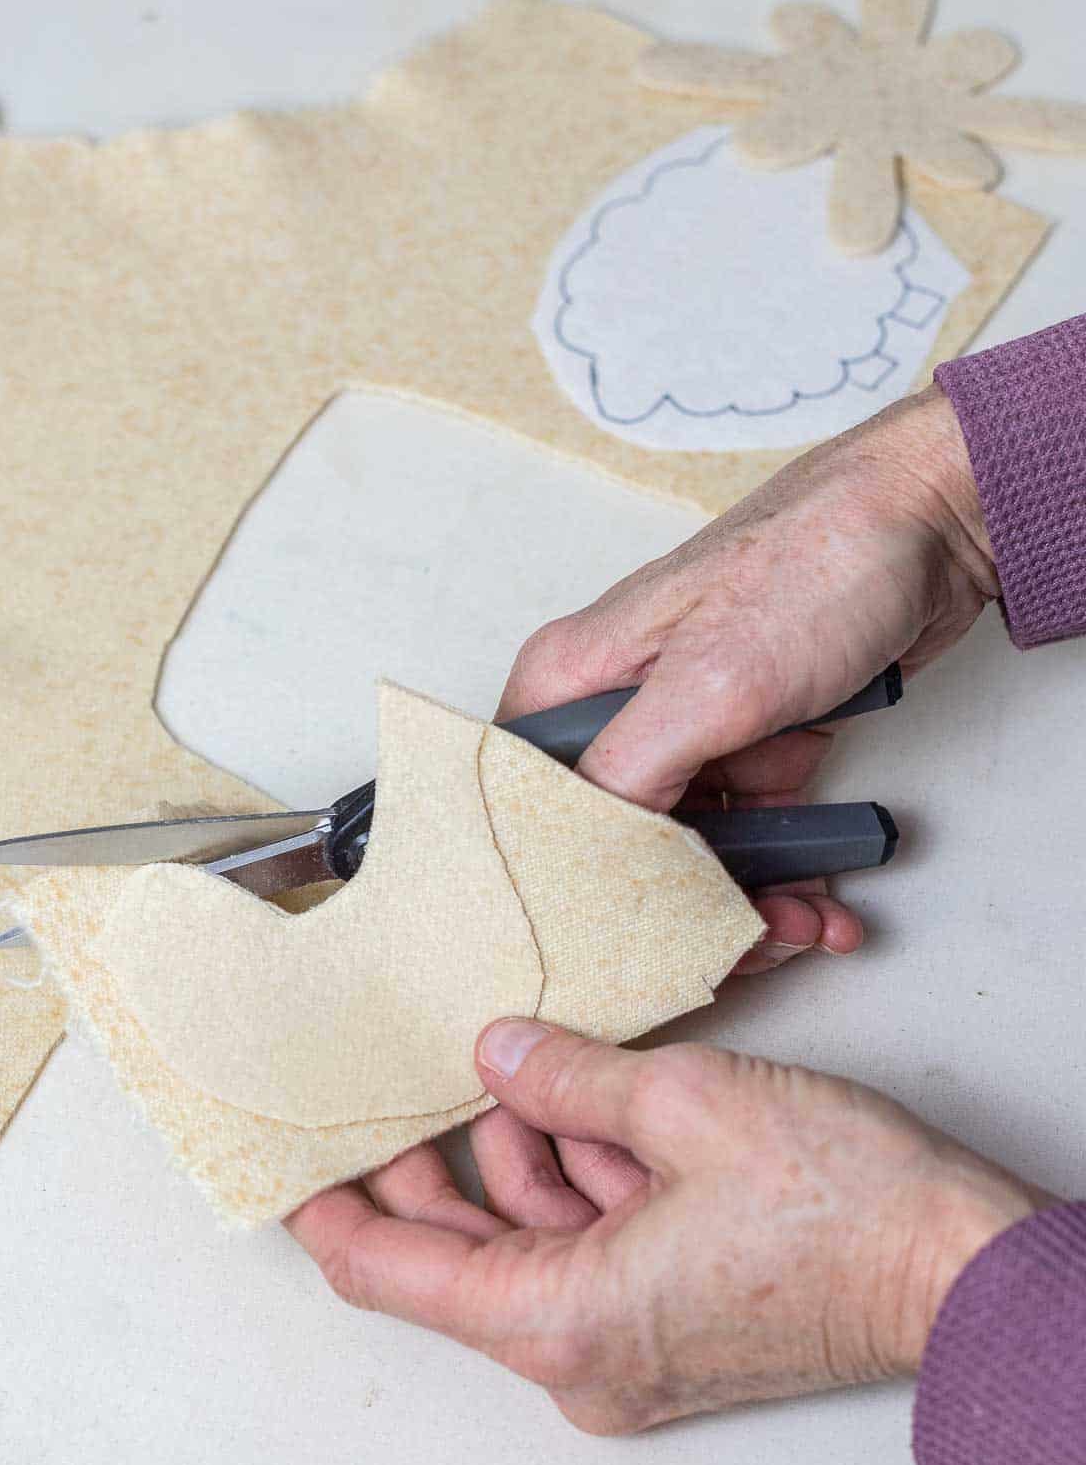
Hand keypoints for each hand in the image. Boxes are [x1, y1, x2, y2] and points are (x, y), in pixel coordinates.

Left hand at [288, 1022, 1039, 1433]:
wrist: (958, 1271)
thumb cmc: (845, 1216)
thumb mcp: (685, 1105)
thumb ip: (568, 1077)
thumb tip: (499, 1054)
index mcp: (561, 1321)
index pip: (390, 1271)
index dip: (327, 1209)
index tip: (286, 1160)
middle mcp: (579, 1357)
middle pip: (453, 1256)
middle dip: (427, 1161)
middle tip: (400, 1079)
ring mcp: (625, 1350)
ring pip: (523, 1244)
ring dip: (517, 1156)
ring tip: (521, 1067)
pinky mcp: (667, 1326)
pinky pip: (585, 1251)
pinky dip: (578, 1180)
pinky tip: (589, 1106)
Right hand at [499, 384, 996, 973]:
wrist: (936, 525)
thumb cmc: (818, 564)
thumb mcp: (710, 680)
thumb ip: (629, 773)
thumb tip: (583, 858)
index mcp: (572, 680)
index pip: (528, 805)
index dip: (567, 881)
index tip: (623, 933)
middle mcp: (618, 708)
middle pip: (615, 844)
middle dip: (681, 907)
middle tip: (740, 939)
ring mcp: (688, 729)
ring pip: (691, 851)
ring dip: (751, 900)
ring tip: (803, 923)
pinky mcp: (751, 743)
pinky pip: (752, 831)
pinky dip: (790, 872)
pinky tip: (827, 900)